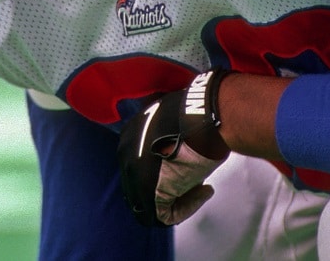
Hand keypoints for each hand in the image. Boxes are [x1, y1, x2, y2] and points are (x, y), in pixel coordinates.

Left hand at [116, 69, 231, 226]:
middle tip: (193, 183)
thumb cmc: (198, 113)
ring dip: (176, 201)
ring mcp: (133, 173)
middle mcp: (125, 154)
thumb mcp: (175, 120)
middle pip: (140, 186)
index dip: (164, 172)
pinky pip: (162, 216)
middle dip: (166, 189)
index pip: (139, 165)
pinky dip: (186, 209)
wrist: (204, 114)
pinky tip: (205, 190)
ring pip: (148, 205)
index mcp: (130, 136)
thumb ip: (167, 133)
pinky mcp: (147, 192)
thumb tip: (177, 146)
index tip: (187, 167)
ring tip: (200, 189)